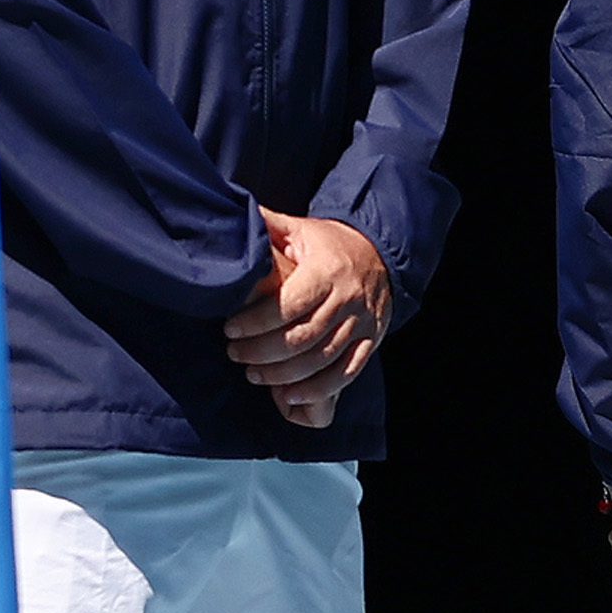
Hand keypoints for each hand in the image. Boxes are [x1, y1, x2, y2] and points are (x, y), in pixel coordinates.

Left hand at [223, 210, 388, 429]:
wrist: (381, 256)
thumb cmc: (330, 245)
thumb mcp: (301, 229)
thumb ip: (268, 226)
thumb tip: (233, 216)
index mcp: (327, 271)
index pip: (288, 304)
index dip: (255, 322)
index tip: (230, 330)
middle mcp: (348, 300)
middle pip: (301, 337)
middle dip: (262, 352)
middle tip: (235, 354)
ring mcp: (362, 324)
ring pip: (320, 360)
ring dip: (283, 374)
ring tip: (253, 374)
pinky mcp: (370, 342)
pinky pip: (345, 373)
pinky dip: (317, 390)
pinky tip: (289, 395)